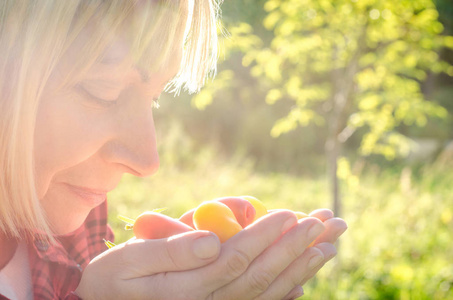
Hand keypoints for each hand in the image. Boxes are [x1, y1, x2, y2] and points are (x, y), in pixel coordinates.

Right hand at [75, 210, 344, 298]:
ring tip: (331, 244)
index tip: (293, 212)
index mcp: (190, 288)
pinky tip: (307, 276)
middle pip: (265, 273)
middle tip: (329, 222)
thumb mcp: (129, 260)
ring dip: (304, 265)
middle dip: (299, 246)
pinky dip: (289, 289)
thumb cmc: (114, 279)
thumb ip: (170, 250)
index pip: (239, 257)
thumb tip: (212, 239)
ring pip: (271, 288)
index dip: (268, 234)